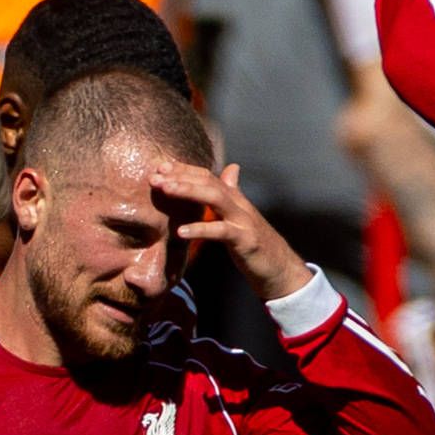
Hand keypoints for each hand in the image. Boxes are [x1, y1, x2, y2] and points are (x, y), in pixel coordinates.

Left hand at [155, 162, 311, 302]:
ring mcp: (243, 220)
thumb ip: (233, 192)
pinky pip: (220, 232)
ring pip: (215, 197)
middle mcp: (238, 204)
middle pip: (208, 182)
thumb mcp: (241, 216)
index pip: (206, 176)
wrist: (280, 268)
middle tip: (154, 176)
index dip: (183, 169)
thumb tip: (232, 168)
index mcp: (234, 199)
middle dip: (180, 176)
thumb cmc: (256, 243)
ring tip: (165, 190)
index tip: (160, 167)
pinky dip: (200, 229)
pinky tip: (181, 231)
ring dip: (188, 191)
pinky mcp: (245, 239)